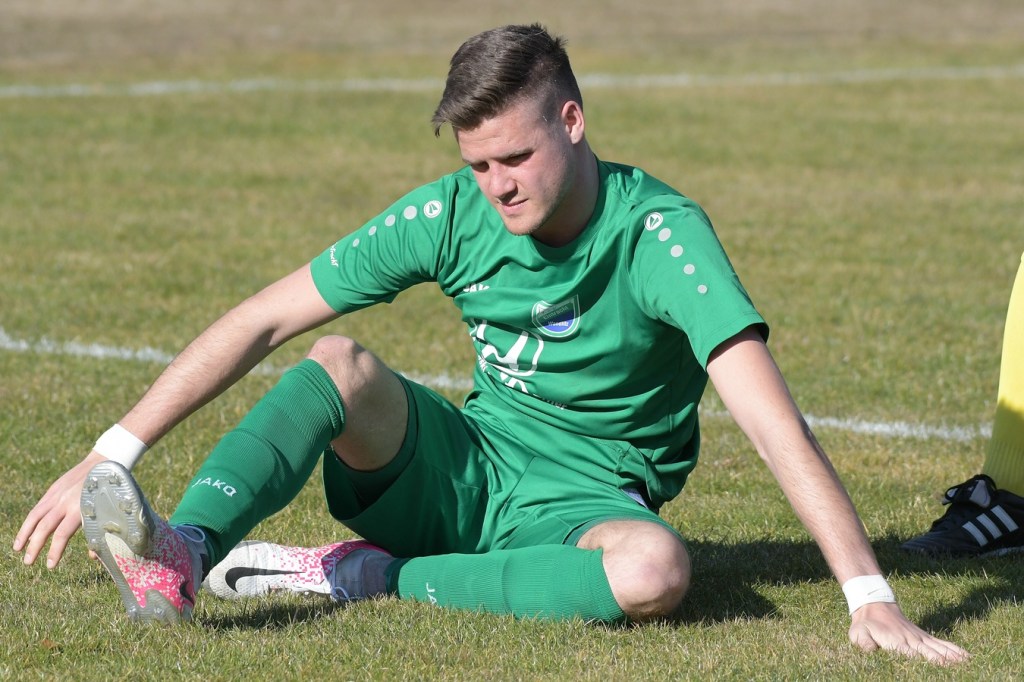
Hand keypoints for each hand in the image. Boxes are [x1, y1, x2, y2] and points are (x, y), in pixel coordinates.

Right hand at [13, 451, 107, 567]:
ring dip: (24, 534)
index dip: (54, 551)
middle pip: (44, 528)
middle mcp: (65, 502)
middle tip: (28, 563)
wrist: (104, 462)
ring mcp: (56, 495)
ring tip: (17, 549)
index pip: (62, 535)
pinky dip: (30, 521)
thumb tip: (94, 556)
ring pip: (35, 516)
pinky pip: (38, 508)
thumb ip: (98, 532)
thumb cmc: (110, 491)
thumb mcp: (107, 511)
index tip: (50, 565)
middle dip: (34, 547)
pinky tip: (26, 532)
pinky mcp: (53, 490)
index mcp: (80, 508)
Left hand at [848, 601, 969, 664]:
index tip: (934, 674)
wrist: (874, 604)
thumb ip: (864, 643)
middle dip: (943, 665)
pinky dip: (954, 650)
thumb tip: (871, 651)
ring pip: (940, 650)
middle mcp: (911, 641)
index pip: (911, 657)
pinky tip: (967, 657)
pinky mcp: (924, 636)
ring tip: (969, 667)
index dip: (922, 665)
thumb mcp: (858, 633)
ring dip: (953, 659)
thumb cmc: (865, 624)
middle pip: (930, 655)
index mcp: (895, 642)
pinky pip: (942, 644)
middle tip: (958, 674)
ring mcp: (920, 638)